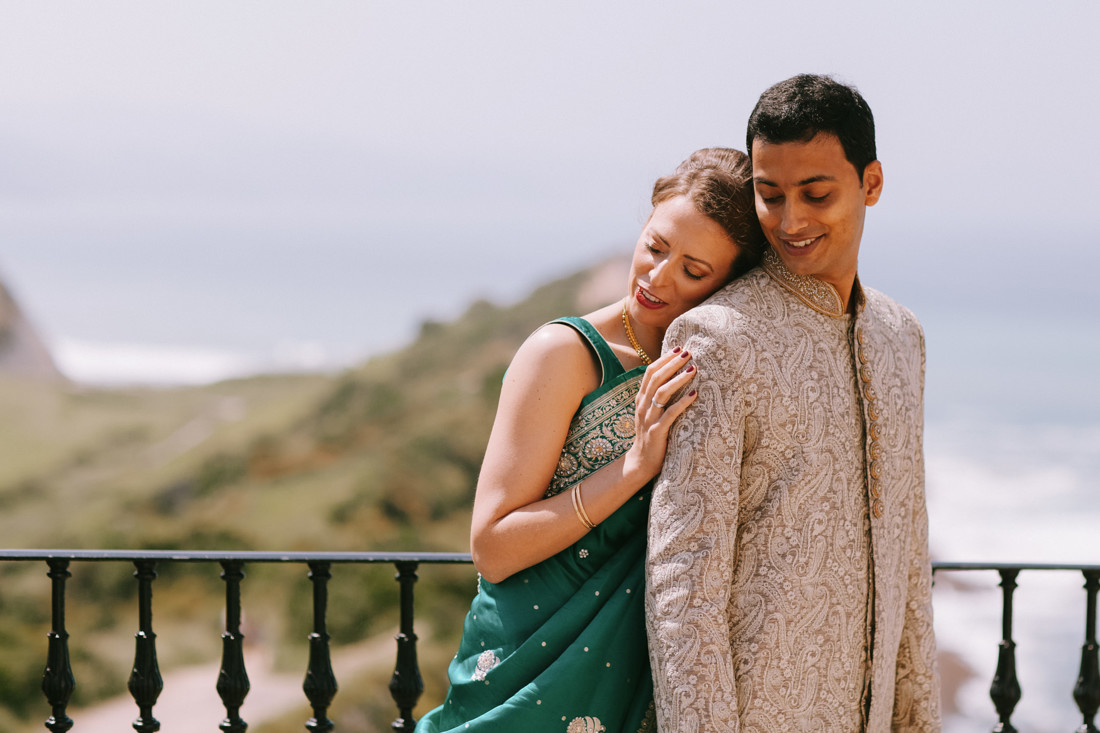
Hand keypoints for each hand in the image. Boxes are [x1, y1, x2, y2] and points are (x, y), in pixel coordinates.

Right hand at [625, 347, 697, 481]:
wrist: (641, 462)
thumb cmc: (651, 435)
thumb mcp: (651, 412)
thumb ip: (658, 396)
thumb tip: (674, 377)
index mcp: (641, 399)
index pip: (650, 372)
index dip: (664, 359)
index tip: (679, 348)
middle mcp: (643, 406)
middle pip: (655, 378)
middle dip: (672, 363)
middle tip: (688, 352)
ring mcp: (649, 419)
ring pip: (661, 393)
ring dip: (678, 379)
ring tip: (693, 369)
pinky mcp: (657, 432)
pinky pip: (670, 414)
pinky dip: (683, 402)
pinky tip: (695, 394)